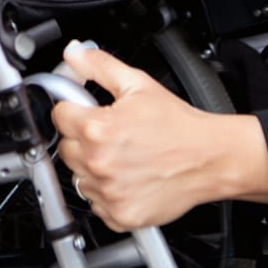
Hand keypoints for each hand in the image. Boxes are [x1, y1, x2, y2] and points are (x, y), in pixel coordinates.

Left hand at [50, 40, 267, 232]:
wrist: (209, 158)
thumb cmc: (178, 124)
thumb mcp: (139, 84)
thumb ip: (98, 65)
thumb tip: (74, 52)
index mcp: (98, 128)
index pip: (59, 114)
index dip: (73, 107)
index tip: (87, 110)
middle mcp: (98, 163)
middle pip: (66, 147)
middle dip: (83, 138)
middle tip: (112, 133)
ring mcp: (108, 192)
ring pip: (78, 176)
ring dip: (93, 166)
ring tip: (123, 155)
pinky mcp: (118, 215)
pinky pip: (96, 202)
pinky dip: (107, 192)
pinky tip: (128, 177)